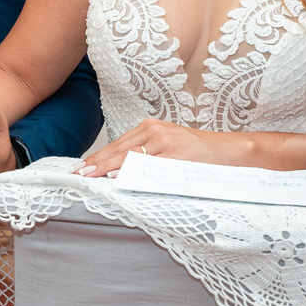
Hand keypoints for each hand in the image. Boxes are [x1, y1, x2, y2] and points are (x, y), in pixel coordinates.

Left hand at [77, 118, 234, 177]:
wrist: (228, 152)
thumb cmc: (197, 153)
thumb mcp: (168, 147)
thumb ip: (145, 154)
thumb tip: (117, 171)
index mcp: (150, 127)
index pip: (117, 144)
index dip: (97, 157)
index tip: (81, 166)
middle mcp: (154, 131)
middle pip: (119, 149)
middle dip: (96, 163)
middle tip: (78, 173)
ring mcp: (165, 142)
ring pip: (130, 157)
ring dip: (107, 168)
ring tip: (90, 176)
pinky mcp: (175, 154)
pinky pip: (148, 166)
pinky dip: (131, 172)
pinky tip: (118, 177)